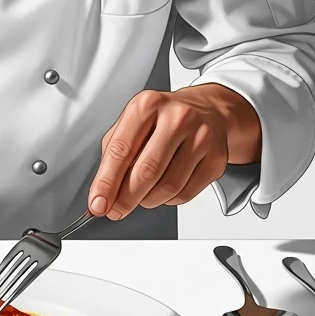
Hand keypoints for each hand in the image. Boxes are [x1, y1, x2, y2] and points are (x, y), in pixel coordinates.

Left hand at [87, 85, 259, 220]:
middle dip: (126, 198)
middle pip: (147, 171)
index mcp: (147, 105)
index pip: (121, 150)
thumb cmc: (162, 120)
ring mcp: (201, 137)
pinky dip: (168, 200)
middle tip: (115, 210)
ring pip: (168, 187)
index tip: (98, 204)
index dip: (106, 182)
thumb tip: (102, 193)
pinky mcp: (216, 158)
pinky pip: (186, 193)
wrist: (207, 111)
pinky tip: (163, 190)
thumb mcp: (132, 123)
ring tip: (141, 196)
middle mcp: (176, 117)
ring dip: (148, 200)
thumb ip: (114, 154)